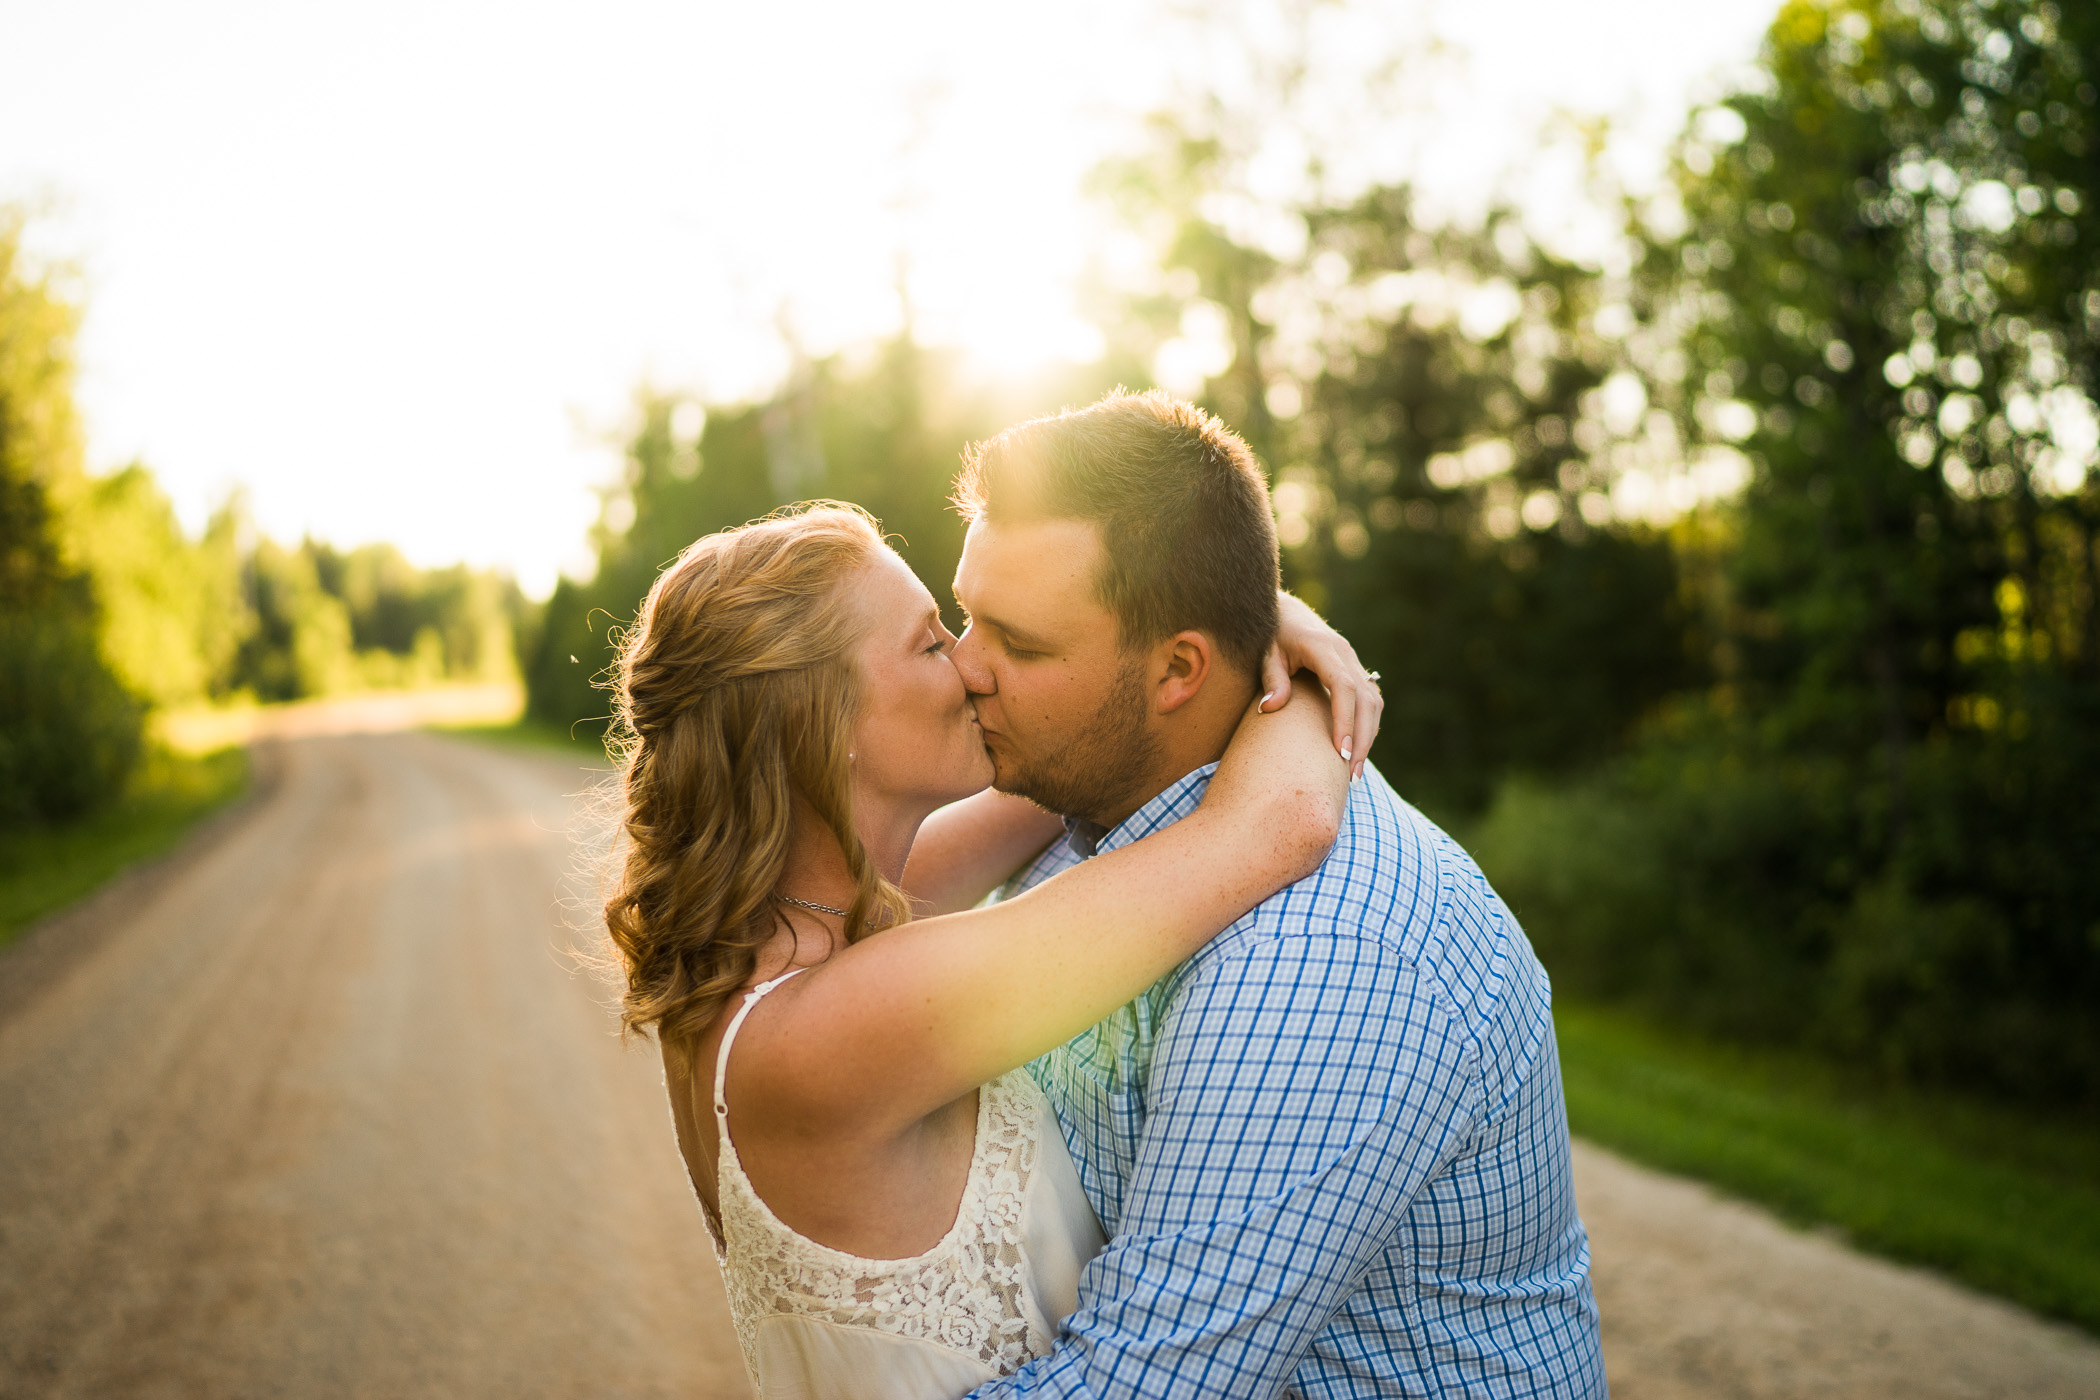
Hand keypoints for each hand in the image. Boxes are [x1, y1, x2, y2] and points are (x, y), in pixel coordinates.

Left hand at [1258, 593, 1382, 779]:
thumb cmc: (1272, 635)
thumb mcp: (1266, 652)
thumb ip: (1272, 678)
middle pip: (1366, 700)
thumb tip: (1269, 708)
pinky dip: (1368, 727)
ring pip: (1374, 703)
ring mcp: (1354, 662)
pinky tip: (1357, 751)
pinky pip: (1371, 701)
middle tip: (1352, 775)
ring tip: (1355, 772)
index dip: (1344, 720)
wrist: (1288, 614)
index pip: (1343, 687)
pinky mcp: (1357, 672)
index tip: (1340, 752)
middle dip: (1362, 739)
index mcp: (1324, 648)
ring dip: (1368, 737)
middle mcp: (1345, 654)